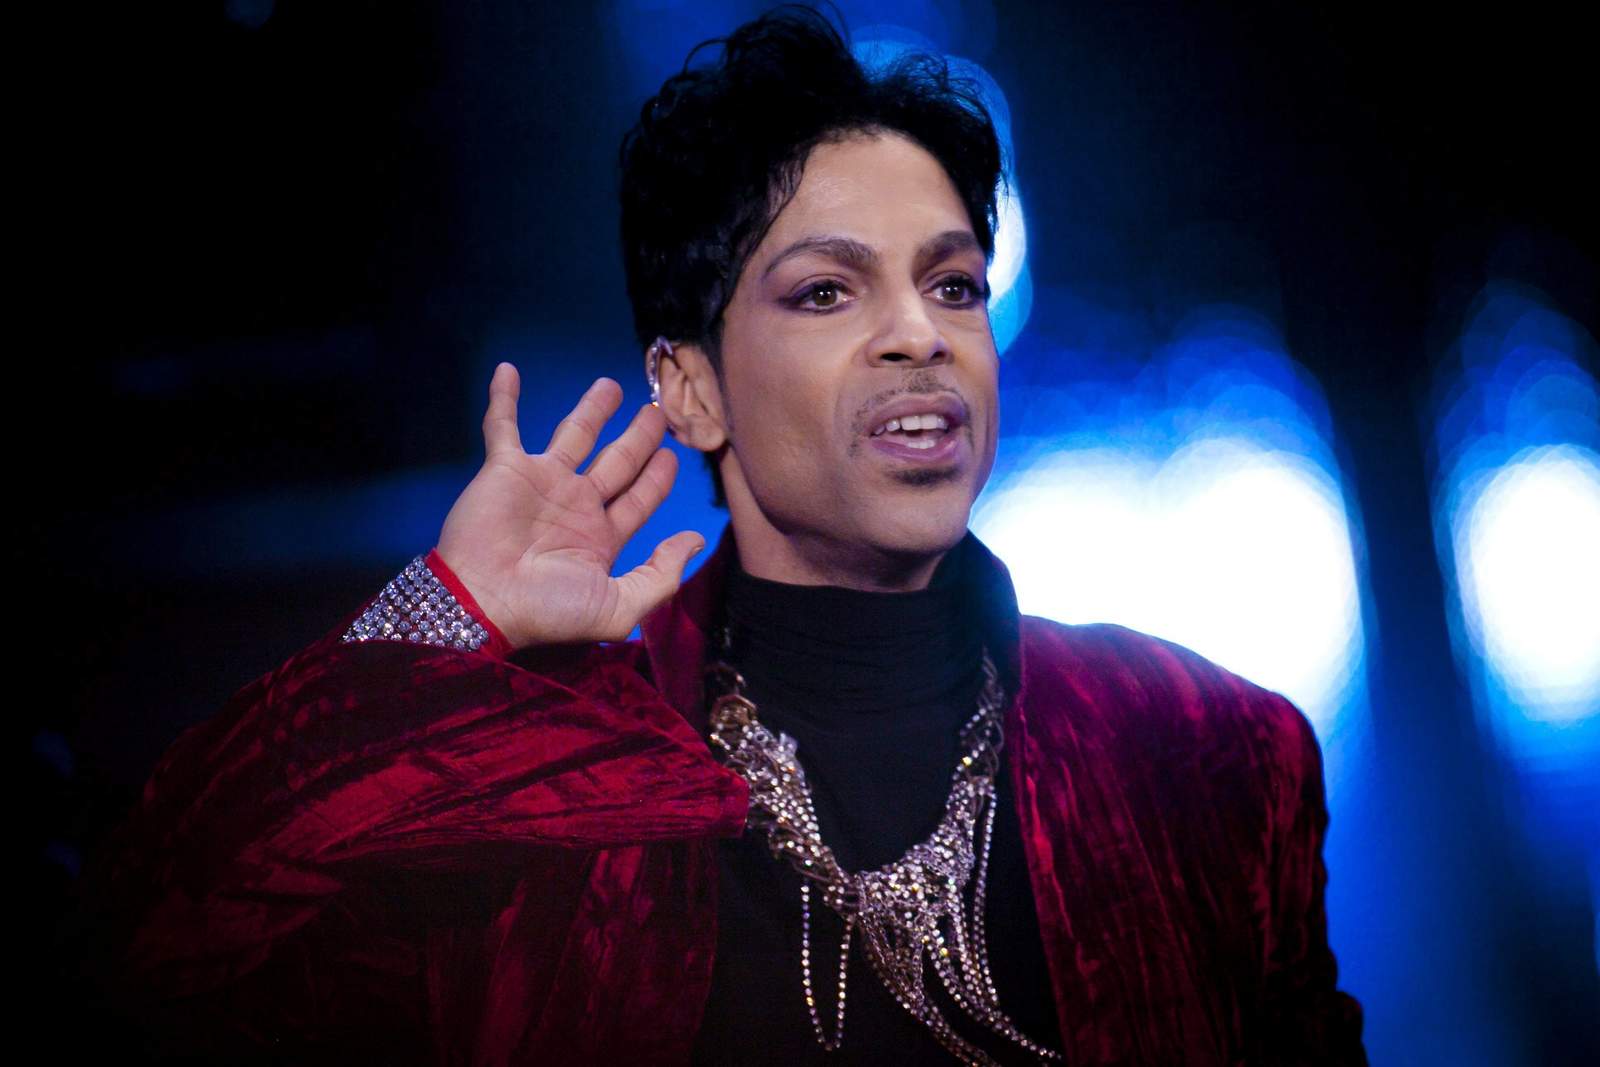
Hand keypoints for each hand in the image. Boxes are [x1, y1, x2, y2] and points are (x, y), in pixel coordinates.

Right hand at [436, 363, 705, 648]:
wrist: (483, 603)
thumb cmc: (549, 610)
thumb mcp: (619, 607)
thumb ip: (662, 574)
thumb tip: (697, 542)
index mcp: (601, 536)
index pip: (639, 498)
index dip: (657, 477)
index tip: (675, 453)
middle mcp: (575, 505)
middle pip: (616, 461)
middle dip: (638, 437)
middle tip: (657, 412)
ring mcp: (540, 483)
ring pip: (573, 435)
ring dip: (591, 409)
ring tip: (611, 385)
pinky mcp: (504, 469)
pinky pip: (503, 426)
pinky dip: (504, 399)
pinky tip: (508, 371)